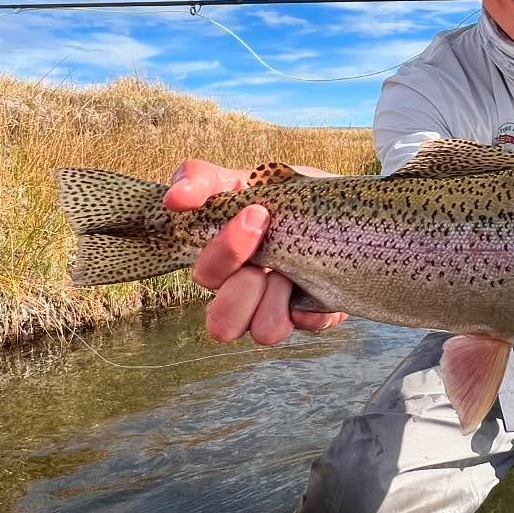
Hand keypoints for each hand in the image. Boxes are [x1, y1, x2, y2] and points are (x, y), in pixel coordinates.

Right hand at [163, 159, 347, 344]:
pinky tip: (317, 285)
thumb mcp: (244, 179)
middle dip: (247, 285)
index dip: (226, 251)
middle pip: (221, 323)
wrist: (339, 203)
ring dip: (279, 299)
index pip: (204, 277)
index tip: (256, 213)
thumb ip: (202, 180)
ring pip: (263, 333)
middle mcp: (244, 294)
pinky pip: (309, 326)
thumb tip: (174, 199)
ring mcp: (277, 308)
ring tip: (293, 273)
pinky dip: (315, 307)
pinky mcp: (313, 314)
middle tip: (271, 247)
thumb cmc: (283, 194)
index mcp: (222, 264)